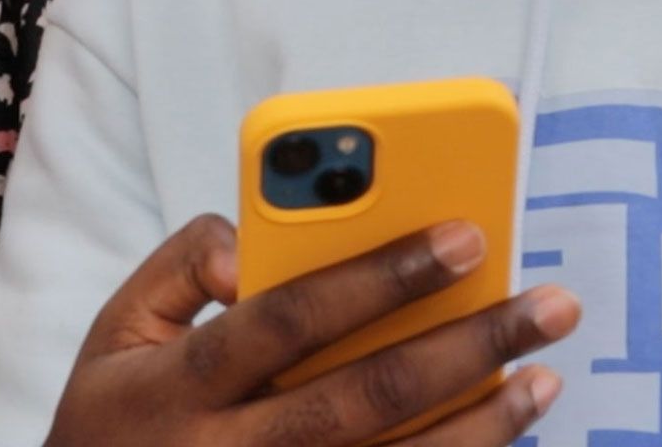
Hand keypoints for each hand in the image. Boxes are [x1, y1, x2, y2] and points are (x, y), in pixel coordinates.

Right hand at [44, 215, 579, 446]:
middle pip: (367, 397)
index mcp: (182, 387)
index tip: (463, 235)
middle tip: (547, 306)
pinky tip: (504, 437)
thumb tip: (250, 246)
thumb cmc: (113, 421)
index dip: (379, 275)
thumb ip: (180, 265)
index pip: (290, 319)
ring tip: (545, 376)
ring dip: (484, 425)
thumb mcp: (116, 331)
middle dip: (468, 345)